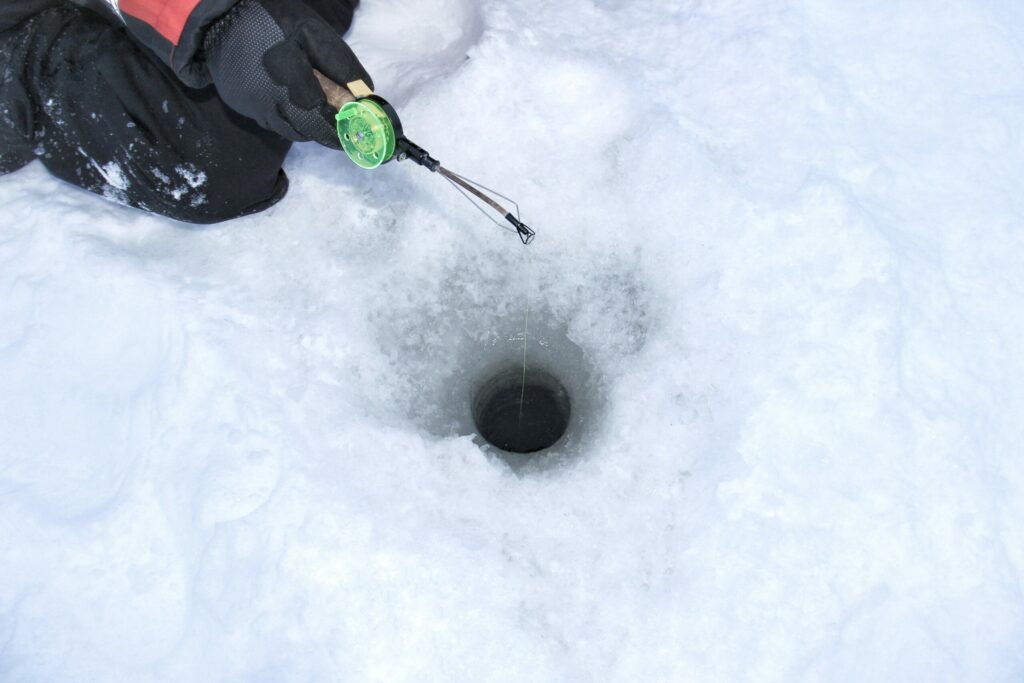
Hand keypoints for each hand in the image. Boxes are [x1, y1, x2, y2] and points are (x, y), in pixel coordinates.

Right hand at [202, 0, 372, 147]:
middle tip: (342, 126)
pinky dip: (287, 118)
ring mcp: (252, 106)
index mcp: (289, 75)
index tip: (355, 129)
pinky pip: (271, 122)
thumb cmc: (275, 21)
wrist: (224, 18)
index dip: (339, 128)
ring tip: (317, 109)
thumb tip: (364, 96)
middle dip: (326, 130)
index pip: (320, 118)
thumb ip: (340, 63)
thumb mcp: (313, 32)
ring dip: (307, 125)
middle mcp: (268, 97)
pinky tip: (291, 101)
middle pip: (306, 130)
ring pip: (289, 130)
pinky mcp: (242, 107)